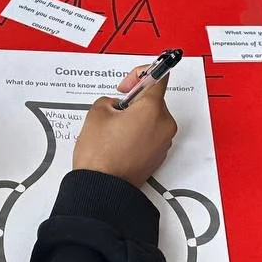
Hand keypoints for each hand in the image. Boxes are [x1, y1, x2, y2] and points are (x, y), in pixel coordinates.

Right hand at [73, 64, 177, 186]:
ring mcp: (163, 142)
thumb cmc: (100, 154)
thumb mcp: (97, 112)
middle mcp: (164, 125)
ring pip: (151, 119)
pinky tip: (119, 142)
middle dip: (134, 101)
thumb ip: (111, 99)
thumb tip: (118, 106)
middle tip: (113, 110)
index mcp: (153, 109)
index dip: (140, 74)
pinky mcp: (159, 156)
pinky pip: (150, 135)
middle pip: (153, 100)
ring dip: (135, 118)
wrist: (102, 187)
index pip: (158, 76)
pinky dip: (138, 133)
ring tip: (113, 130)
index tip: (129, 82)